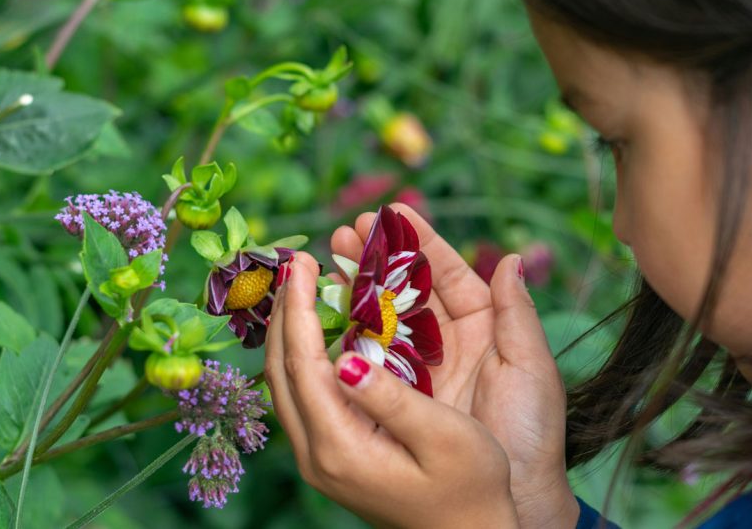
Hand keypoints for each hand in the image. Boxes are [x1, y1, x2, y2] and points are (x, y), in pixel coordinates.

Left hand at [264, 252, 519, 528]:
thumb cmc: (471, 488)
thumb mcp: (444, 438)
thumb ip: (391, 398)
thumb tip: (346, 357)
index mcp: (341, 446)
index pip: (303, 363)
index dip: (301, 307)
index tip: (304, 262)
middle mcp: (317, 456)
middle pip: (280, 370)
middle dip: (285, 311)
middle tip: (298, 263)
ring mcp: (319, 460)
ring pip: (283, 383)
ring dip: (290, 330)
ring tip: (303, 287)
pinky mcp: (331, 457)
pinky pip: (301, 394)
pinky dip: (302, 353)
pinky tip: (319, 331)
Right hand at [330, 204, 579, 527]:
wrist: (514, 502)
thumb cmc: (532, 435)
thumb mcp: (532, 370)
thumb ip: (517, 314)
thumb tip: (510, 259)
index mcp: (484, 328)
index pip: (448, 274)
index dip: (421, 242)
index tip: (393, 213)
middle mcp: (449, 343)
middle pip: (408, 289)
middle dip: (378, 256)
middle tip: (346, 230)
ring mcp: (421, 369)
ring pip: (385, 317)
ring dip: (359, 286)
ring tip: (329, 256)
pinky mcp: (399, 397)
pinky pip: (372, 357)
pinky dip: (351, 332)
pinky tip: (329, 309)